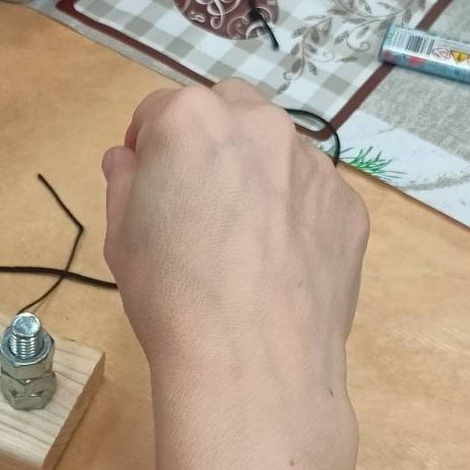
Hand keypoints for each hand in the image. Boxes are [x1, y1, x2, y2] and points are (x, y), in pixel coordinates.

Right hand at [102, 81, 368, 381]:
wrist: (252, 358)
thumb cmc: (170, 294)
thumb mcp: (121, 236)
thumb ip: (125, 182)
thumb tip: (129, 160)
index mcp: (192, 120)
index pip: (158, 111)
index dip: (146, 149)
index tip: (146, 187)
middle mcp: (260, 125)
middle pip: (227, 113)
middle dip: (209, 143)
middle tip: (197, 204)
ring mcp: (314, 165)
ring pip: (277, 153)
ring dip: (257, 177)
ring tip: (244, 244)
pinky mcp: (349, 207)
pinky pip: (314, 198)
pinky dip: (296, 217)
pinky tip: (279, 268)